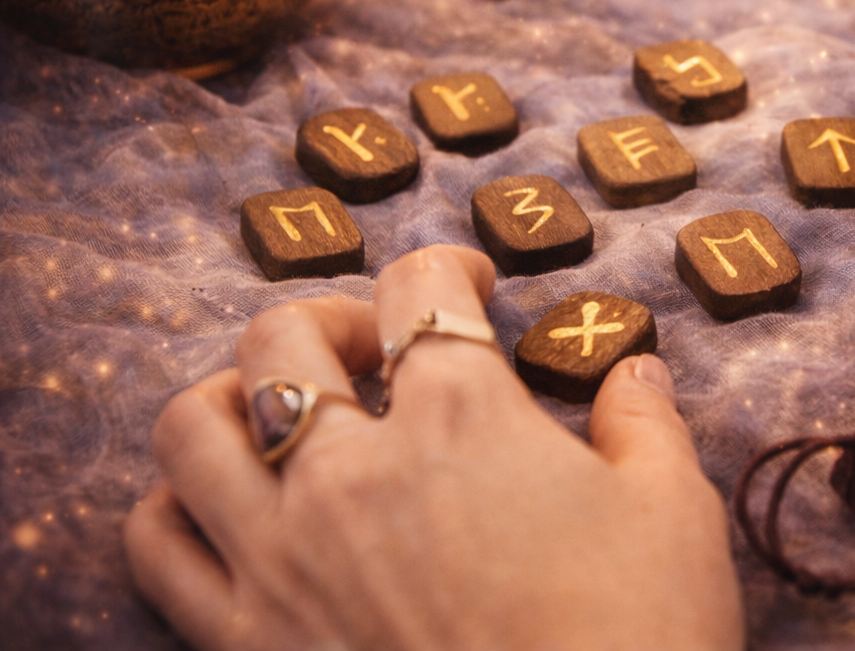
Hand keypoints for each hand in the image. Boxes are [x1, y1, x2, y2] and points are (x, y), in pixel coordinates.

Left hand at [123, 245, 743, 650]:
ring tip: (285, 411)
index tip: (472, 285)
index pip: (422, 288)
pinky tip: (227, 504)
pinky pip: (155, 547)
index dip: (448, 268)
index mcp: (462, 415)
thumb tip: (634, 373)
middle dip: (332, 319)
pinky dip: (173, 504)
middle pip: (283, 336)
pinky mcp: (246, 641)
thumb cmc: (639, 633)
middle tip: (377, 347)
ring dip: (232, 393)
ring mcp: (284, 555)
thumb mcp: (673, 511)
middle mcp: (352, 469)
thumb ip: (644, 423)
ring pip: (192, 427)